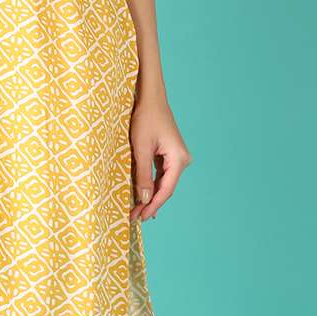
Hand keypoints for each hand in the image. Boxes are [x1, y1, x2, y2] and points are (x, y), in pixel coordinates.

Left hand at [129, 95, 192, 221]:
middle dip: (150, 202)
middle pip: (165, 187)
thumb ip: (143, 175)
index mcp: (179, 159)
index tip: (140, 217)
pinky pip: (160, 172)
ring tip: (136, 209)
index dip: (153, 205)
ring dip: (149, 193)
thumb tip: (144, 199)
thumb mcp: (141, 148)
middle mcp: (182, 159)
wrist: (150, 97)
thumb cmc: (145, 119)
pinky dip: (150, 182)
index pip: (166, 190)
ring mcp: (176, 156)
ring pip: (162, 181)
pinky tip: (141, 192)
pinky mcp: (169, 153)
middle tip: (134, 217)